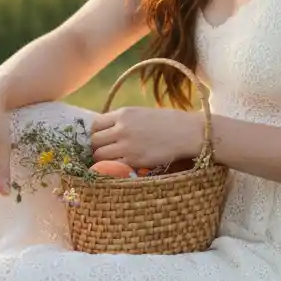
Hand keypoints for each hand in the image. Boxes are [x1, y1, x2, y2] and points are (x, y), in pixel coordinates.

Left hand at [89, 106, 204, 170]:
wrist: (187, 132)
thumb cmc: (167, 122)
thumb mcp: (141, 113)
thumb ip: (123, 120)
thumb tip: (107, 130)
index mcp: (123, 113)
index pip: (95, 124)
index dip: (96, 133)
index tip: (101, 139)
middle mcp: (121, 128)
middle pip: (94, 141)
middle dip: (97, 147)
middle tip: (104, 152)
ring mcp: (126, 145)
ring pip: (99, 155)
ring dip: (102, 160)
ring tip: (111, 161)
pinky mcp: (134, 160)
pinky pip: (112, 166)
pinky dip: (112, 168)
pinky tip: (119, 168)